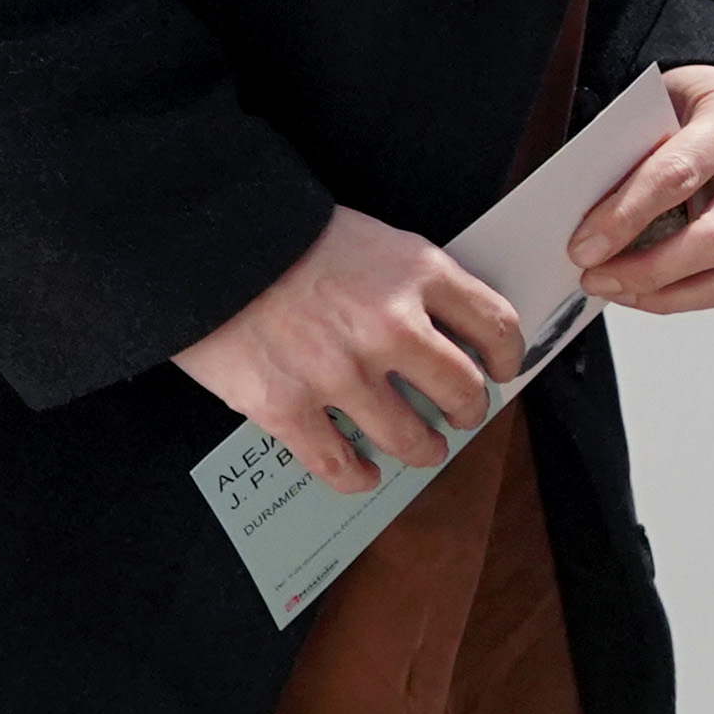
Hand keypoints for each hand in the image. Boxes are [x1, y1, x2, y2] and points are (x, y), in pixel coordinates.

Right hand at [175, 206, 525, 491]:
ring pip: (408, 437)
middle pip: (461, 388)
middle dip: (469, 409)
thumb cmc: (288, 237)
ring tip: (423, 449)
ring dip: (424, 449)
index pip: (495, 324)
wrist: (204, 246)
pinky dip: (358, 476)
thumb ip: (413, 282)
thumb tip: (449, 329)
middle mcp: (389, 327)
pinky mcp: (287, 408)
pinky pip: (339, 464)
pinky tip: (365, 473)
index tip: (503, 367)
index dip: (508, 354)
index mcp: (417, 273)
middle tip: (462, 413)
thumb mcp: (373, 240)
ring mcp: (339, 373)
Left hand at [569, 63, 713, 313]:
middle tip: (595, 277)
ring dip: (667, 293)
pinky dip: (685, 296)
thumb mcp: (651, 109)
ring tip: (616, 290)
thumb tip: (586, 226)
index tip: (583, 247)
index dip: (627, 216)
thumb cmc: (684, 106)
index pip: (681, 173)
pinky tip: (646, 291)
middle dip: (649, 268)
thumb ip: (626, 157)